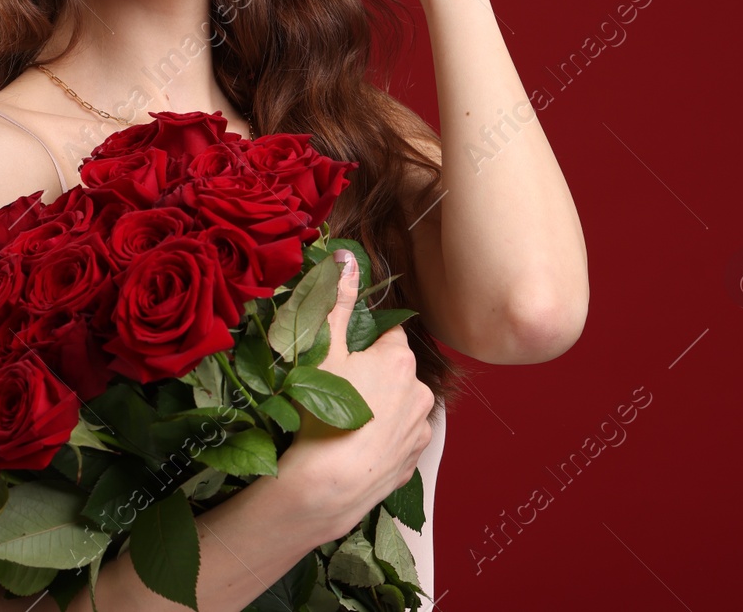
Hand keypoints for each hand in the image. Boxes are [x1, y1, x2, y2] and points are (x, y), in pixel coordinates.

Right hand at [280, 249, 435, 543]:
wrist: (327, 486)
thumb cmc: (321, 413)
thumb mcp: (322, 348)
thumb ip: (336, 300)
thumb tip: (347, 256)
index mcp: (400, 359)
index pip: (387, 330)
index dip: (362, 337)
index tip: (342, 350)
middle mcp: (420, 390)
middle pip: (395, 368)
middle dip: (371, 371)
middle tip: (335, 384)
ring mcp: (419, 429)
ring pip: (399, 402)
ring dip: (379, 404)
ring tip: (343, 419)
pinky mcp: (412, 461)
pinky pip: (398, 436)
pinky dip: (381, 436)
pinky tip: (354, 443)